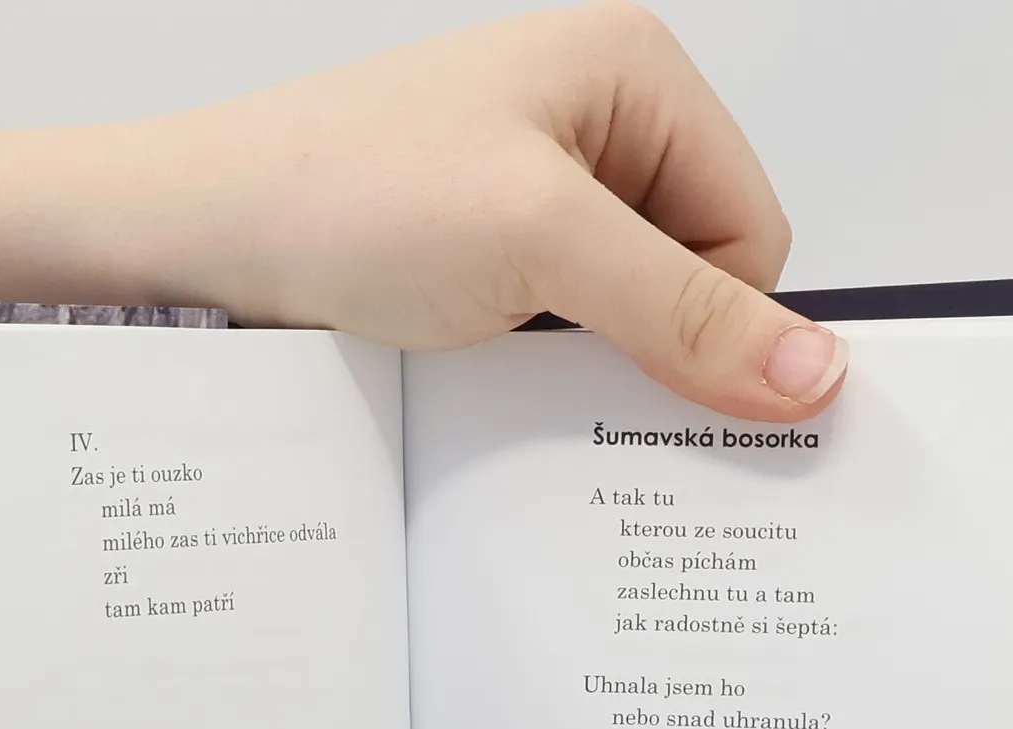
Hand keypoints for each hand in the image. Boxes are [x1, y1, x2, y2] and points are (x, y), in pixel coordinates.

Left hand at [0, 3, 844, 420]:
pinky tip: (484, 369)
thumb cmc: (345, 197)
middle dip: (645, 340)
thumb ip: (684, 310)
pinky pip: (564, 329)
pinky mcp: (490, 251)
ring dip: (584, 360)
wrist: (194, 238)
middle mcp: (594, 119)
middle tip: (561, 365)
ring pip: (629, 313)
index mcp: (632, 71)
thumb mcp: (539, 245)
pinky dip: (540, 369)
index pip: (751, 230)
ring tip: (503, 356)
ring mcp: (537, 188)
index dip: (715, 319)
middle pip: (695, 276)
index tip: (652, 374)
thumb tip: (817, 373)